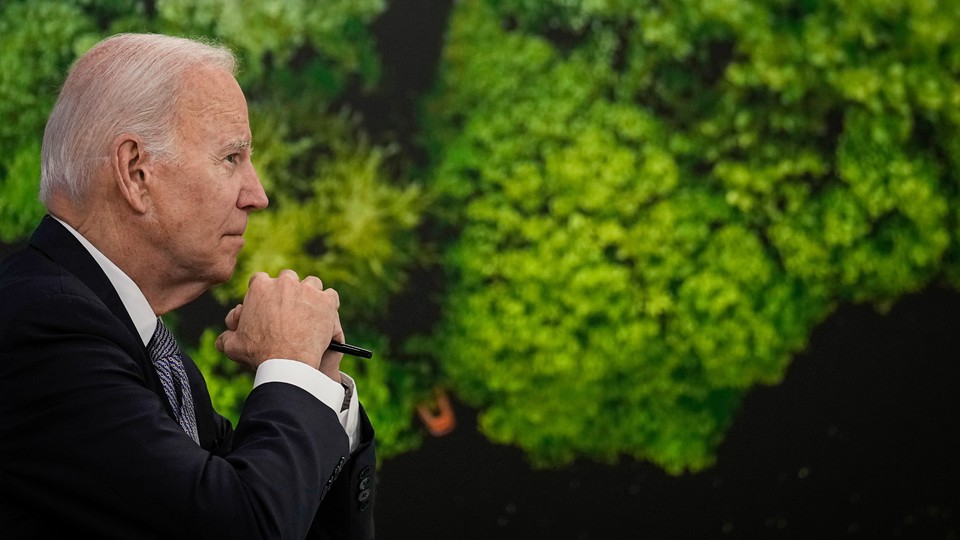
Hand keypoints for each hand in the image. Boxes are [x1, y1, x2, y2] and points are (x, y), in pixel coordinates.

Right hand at [216, 270, 344, 381]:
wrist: (287, 362)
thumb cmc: (259, 353)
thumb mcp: (233, 346)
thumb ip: (227, 337)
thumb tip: (224, 338)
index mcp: (260, 287)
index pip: (261, 280)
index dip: (266, 293)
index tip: (270, 304)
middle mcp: (284, 283)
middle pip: (288, 279)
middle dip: (289, 291)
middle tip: (290, 310)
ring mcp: (307, 290)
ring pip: (311, 284)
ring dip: (310, 295)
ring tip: (309, 312)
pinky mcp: (326, 301)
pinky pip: (331, 296)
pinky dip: (329, 305)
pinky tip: (325, 316)